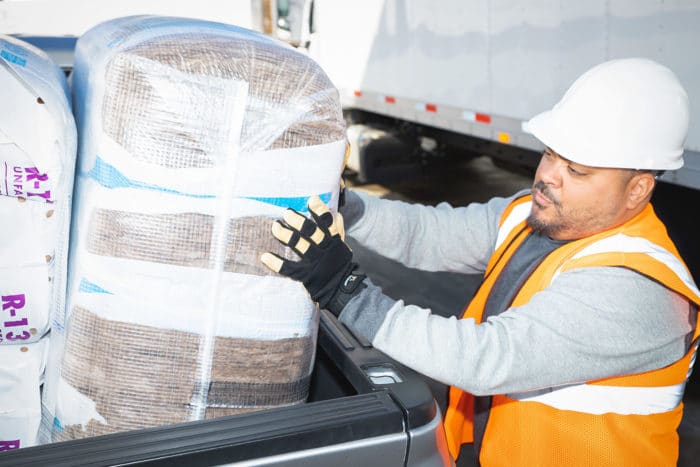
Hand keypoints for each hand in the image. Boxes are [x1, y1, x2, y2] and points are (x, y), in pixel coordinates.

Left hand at [261, 195, 364, 314]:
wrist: (341, 290)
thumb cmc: (339, 264)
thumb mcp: (342, 246)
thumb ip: (338, 230)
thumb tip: (336, 213)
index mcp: (333, 241)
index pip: (328, 223)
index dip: (320, 211)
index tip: (311, 200)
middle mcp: (324, 250)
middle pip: (312, 232)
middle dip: (299, 221)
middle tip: (287, 212)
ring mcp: (315, 263)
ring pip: (301, 247)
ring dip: (287, 235)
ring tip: (275, 227)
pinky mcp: (305, 275)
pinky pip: (289, 269)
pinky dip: (276, 263)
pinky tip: (265, 256)